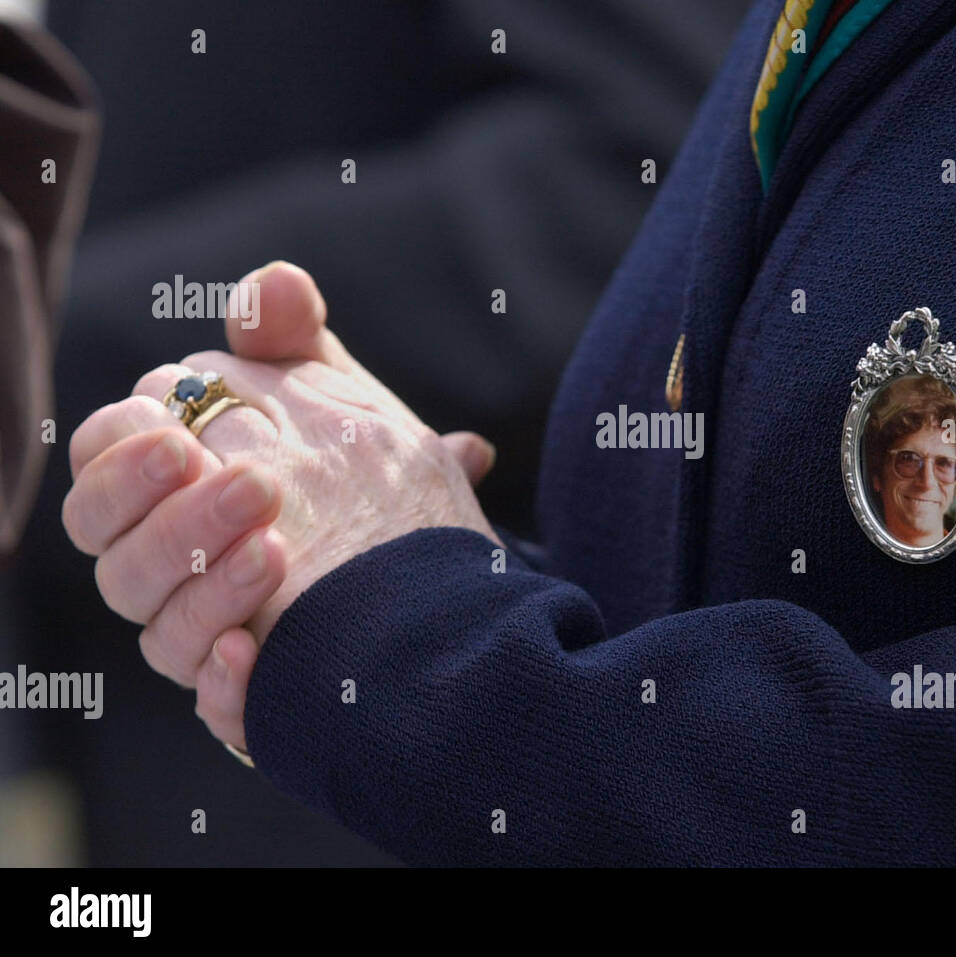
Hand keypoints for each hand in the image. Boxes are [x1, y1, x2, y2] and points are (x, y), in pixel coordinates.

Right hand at [61, 262, 499, 751]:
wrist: (434, 566)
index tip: (180, 432)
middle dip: (172, 519)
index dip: (122, 456)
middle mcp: (174, 572)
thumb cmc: (358, 472)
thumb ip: (294, 341)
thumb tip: (277, 285)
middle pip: (118, 559)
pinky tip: (254, 651)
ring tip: (277, 549)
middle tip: (255, 483)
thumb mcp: (336, 396)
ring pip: (159, 634)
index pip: (100, 476)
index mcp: (170, 496)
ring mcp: (210, 636)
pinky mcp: (253, 695)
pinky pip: (213, 710)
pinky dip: (224, 685)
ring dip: (208, 587)